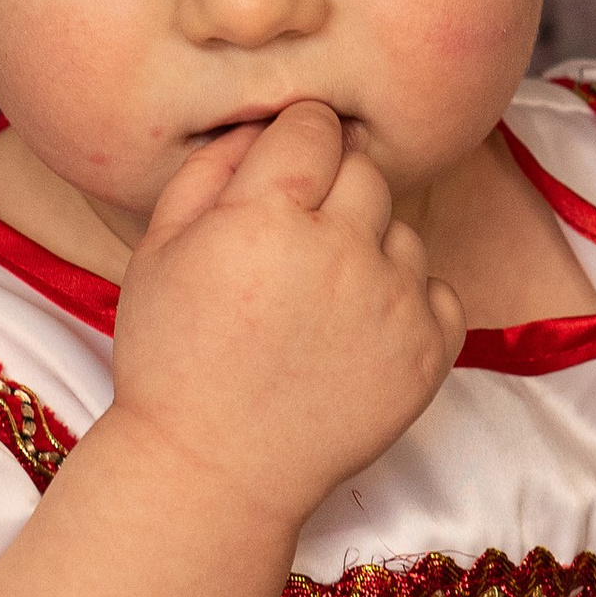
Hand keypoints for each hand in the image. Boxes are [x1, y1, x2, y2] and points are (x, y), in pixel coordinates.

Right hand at [105, 102, 465, 540]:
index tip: (286, 164)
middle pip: (365, 168)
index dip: (297, 136)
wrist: (214, 472)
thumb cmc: (174, 359)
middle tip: (297, 235)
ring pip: (403, 229)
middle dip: (334, 186)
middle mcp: (340, 248)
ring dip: (370, 245)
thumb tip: (259, 124)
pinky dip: (406, 300)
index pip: (314, 124)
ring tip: (321, 296)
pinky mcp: (429, 353)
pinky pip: (438, 289)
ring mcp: (392, 301)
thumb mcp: (157, 251)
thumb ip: (207, 171)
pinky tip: (358, 328)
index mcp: (265, 215)